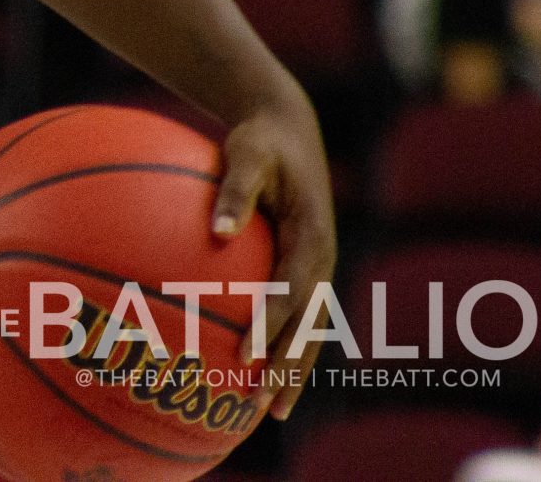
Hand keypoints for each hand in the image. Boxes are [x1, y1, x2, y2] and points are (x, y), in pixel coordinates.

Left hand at [211, 93, 336, 422]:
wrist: (290, 130)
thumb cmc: (260, 141)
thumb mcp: (247, 154)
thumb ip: (234, 191)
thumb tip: (217, 232)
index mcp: (312, 237)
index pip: (290, 291)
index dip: (271, 324)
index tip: (245, 354)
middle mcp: (323, 260)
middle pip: (308, 325)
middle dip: (287, 366)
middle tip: (261, 404)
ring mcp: (321, 269)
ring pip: (311, 331)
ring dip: (294, 371)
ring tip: (271, 412)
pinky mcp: (309, 271)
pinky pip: (300, 318)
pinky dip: (287, 349)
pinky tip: (262, 375)